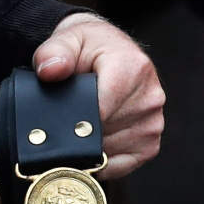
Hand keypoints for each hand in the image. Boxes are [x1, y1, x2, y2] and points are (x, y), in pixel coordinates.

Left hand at [32, 13, 165, 179]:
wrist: (114, 53)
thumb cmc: (91, 48)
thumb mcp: (69, 38)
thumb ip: (54, 52)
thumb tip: (49, 71)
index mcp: (133, 68)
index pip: (101, 109)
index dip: (74, 119)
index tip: (56, 120)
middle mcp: (150, 97)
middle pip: (104, 132)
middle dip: (79, 131)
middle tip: (63, 121)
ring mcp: (154, 123)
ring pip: (110, 150)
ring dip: (90, 147)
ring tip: (79, 129)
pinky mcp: (151, 143)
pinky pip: (122, 165)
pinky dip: (102, 161)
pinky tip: (91, 148)